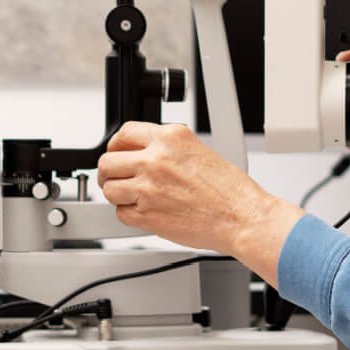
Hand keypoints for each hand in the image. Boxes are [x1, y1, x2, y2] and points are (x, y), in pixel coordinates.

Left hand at [97, 122, 303, 284]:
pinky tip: (146, 212)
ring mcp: (148, 187)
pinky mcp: (147, 214)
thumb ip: (166, 148)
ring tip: (133, 198)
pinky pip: (121, 213)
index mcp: (170, 138)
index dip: (116, 146)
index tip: (116, 153)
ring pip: (109, 189)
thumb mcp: (198, 150)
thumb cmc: (228, 190)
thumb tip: (142, 153)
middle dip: (110, 173)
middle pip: (107, 162)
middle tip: (117, 179)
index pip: (124, 133)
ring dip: (118, 195)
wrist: (241, 216)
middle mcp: (155, 159)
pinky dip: (129, 214)